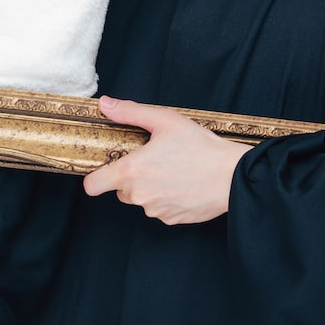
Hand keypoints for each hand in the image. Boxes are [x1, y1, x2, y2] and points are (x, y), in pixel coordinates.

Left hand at [83, 96, 250, 224]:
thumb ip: (130, 112)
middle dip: (131, 176)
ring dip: (150, 187)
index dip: (96, 175)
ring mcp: (156, 210)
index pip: (92, 185)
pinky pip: (160, 208)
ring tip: (173, 168)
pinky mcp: (172, 219)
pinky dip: (167, 197)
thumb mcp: (165, 120)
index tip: (108, 166)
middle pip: (120, 189)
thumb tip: (106, 105)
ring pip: (142, 199)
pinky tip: (184, 182)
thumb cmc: (201, 147)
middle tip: (153, 158)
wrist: (232, 175)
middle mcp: (139, 195)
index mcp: (131, 171)